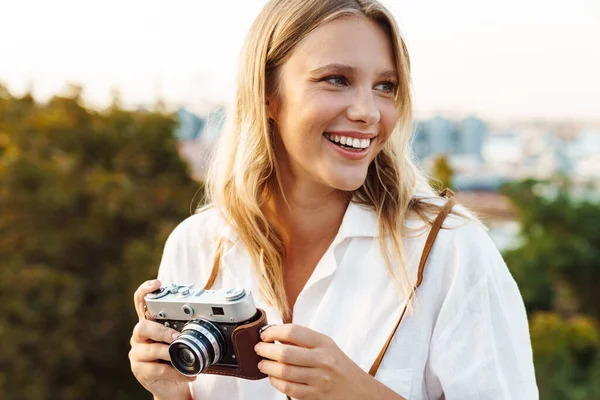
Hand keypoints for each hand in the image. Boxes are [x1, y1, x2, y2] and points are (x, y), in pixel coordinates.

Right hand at [129, 279, 195, 399]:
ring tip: (183, 355)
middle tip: (178, 336)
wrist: (172, 386)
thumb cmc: (176, 358)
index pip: (140, 302)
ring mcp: (137, 354)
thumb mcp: (180, 340)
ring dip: (168, 352)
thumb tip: (210, 314)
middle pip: (142, 327)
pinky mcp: (140, 370)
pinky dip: (176, 371)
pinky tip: (188, 373)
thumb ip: (184, 326)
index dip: (145, 290)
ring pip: (149, 349)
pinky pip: (157, 369)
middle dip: (162, 331)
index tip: (157, 283)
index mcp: (149, 323)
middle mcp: (139, 336)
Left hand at [255, 324, 380, 399]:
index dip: (274, 332)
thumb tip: (275, 335)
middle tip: (259, 349)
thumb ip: (304, 340)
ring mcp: (319, 379)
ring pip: (284, 372)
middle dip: (265, 350)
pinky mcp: (315, 395)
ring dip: (267, 367)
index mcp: (324, 343)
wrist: (360, 391)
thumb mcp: (327, 346)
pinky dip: (276, 382)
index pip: (294, 331)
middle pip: (285, 353)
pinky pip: (289, 388)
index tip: (265, 334)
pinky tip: (273, 377)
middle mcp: (322, 360)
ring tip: (262, 364)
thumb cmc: (340, 366)